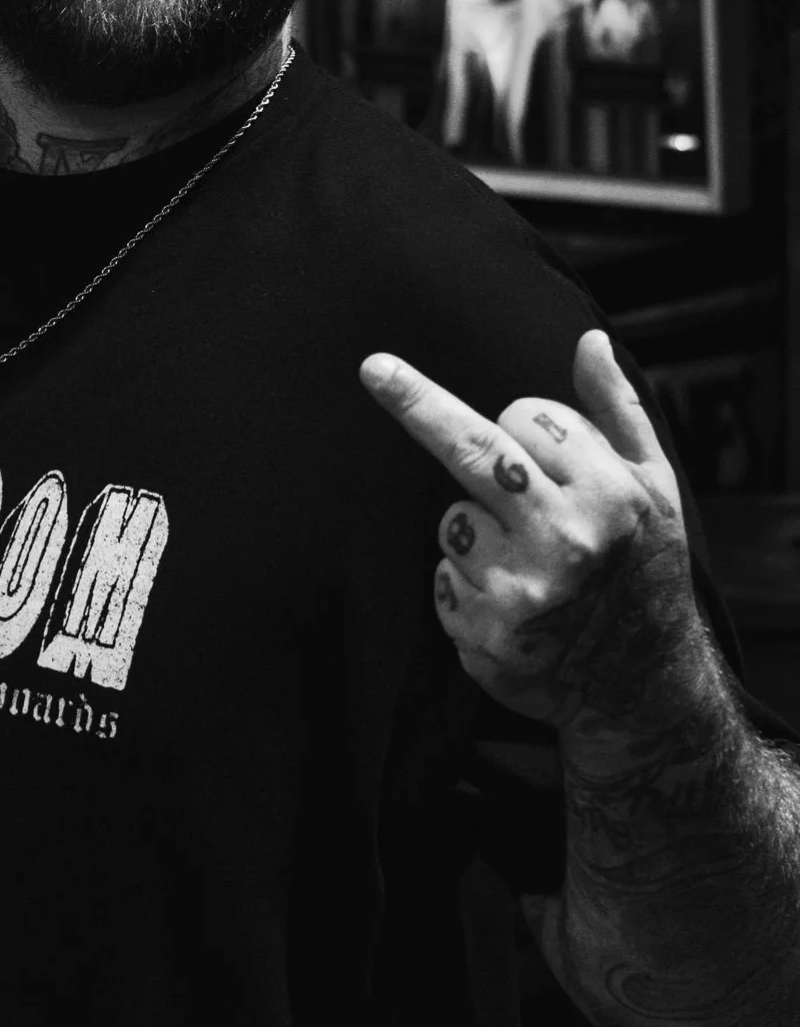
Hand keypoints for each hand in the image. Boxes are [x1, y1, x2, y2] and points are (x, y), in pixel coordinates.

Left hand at [359, 329, 707, 732]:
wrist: (644, 687)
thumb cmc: (644, 566)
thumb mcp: (653, 485)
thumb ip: (615, 410)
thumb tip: (589, 340)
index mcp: (609, 494)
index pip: (527, 417)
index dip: (523, 424)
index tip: (528, 437)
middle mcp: (567, 538)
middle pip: (471, 449)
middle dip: (416, 402)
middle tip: (373, 367)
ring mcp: (523, 589)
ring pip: (451, 519)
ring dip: (472, 530)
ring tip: (528, 564)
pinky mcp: (486, 634)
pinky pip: (441, 578)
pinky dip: (462, 584)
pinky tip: (511, 605)